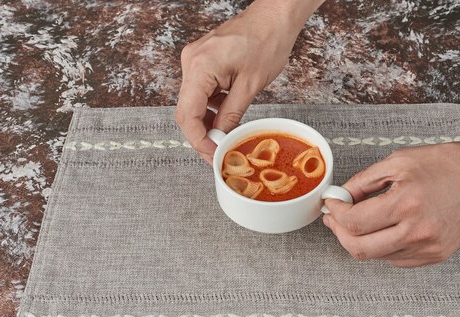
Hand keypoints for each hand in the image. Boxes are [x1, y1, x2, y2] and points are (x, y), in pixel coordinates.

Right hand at [176, 1, 318, 162]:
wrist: (273, 19)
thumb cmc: (266, 42)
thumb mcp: (250, 86)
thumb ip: (231, 115)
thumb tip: (220, 138)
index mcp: (200, 67)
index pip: (188, 115)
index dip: (198, 140)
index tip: (212, 155)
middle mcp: (191, 62)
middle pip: (186, 111)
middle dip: (201, 135)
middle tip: (216, 154)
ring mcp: (194, 61)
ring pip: (192, 103)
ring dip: (206, 123)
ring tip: (224, 139)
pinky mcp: (202, 62)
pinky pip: (200, 92)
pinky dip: (210, 108)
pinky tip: (224, 119)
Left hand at [323, 140, 459, 266]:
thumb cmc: (444, 164)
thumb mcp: (397, 162)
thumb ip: (362, 182)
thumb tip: (339, 198)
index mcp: (406, 204)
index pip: (354, 222)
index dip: (335, 214)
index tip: (332, 204)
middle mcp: (418, 232)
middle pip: (359, 248)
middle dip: (340, 233)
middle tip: (335, 218)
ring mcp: (428, 248)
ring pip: (375, 256)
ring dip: (360, 239)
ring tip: (360, 220)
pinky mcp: (435, 256)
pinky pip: (395, 259)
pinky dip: (381, 246)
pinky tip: (383, 228)